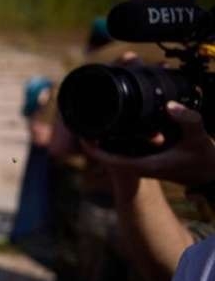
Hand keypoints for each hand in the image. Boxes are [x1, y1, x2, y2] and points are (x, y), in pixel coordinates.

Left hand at [81, 102, 214, 185]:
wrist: (213, 175)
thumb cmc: (205, 160)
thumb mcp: (199, 138)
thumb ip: (187, 120)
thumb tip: (170, 105)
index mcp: (142, 164)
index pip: (105, 158)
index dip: (90, 145)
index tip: (79, 129)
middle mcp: (138, 164)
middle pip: (104, 151)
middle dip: (93, 134)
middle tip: (84, 112)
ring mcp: (141, 161)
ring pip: (113, 148)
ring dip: (104, 133)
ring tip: (95, 111)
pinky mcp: (147, 157)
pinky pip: (124, 145)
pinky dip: (117, 133)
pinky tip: (117, 117)